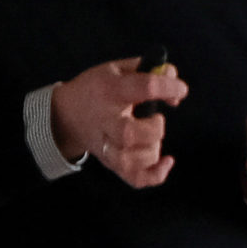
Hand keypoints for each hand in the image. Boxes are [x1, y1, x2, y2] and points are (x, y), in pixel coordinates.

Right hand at [51, 57, 190, 189]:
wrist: (66, 116)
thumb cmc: (98, 89)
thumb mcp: (117, 69)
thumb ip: (149, 69)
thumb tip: (175, 86)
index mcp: (110, 91)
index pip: (144, 87)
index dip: (168, 87)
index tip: (180, 90)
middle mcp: (106, 121)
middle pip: (129, 134)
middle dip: (154, 129)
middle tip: (156, 119)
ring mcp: (107, 147)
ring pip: (132, 161)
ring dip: (152, 150)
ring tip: (151, 137)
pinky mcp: (112, 164)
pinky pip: (135, 178)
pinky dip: (156, 175)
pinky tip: (165, 162)